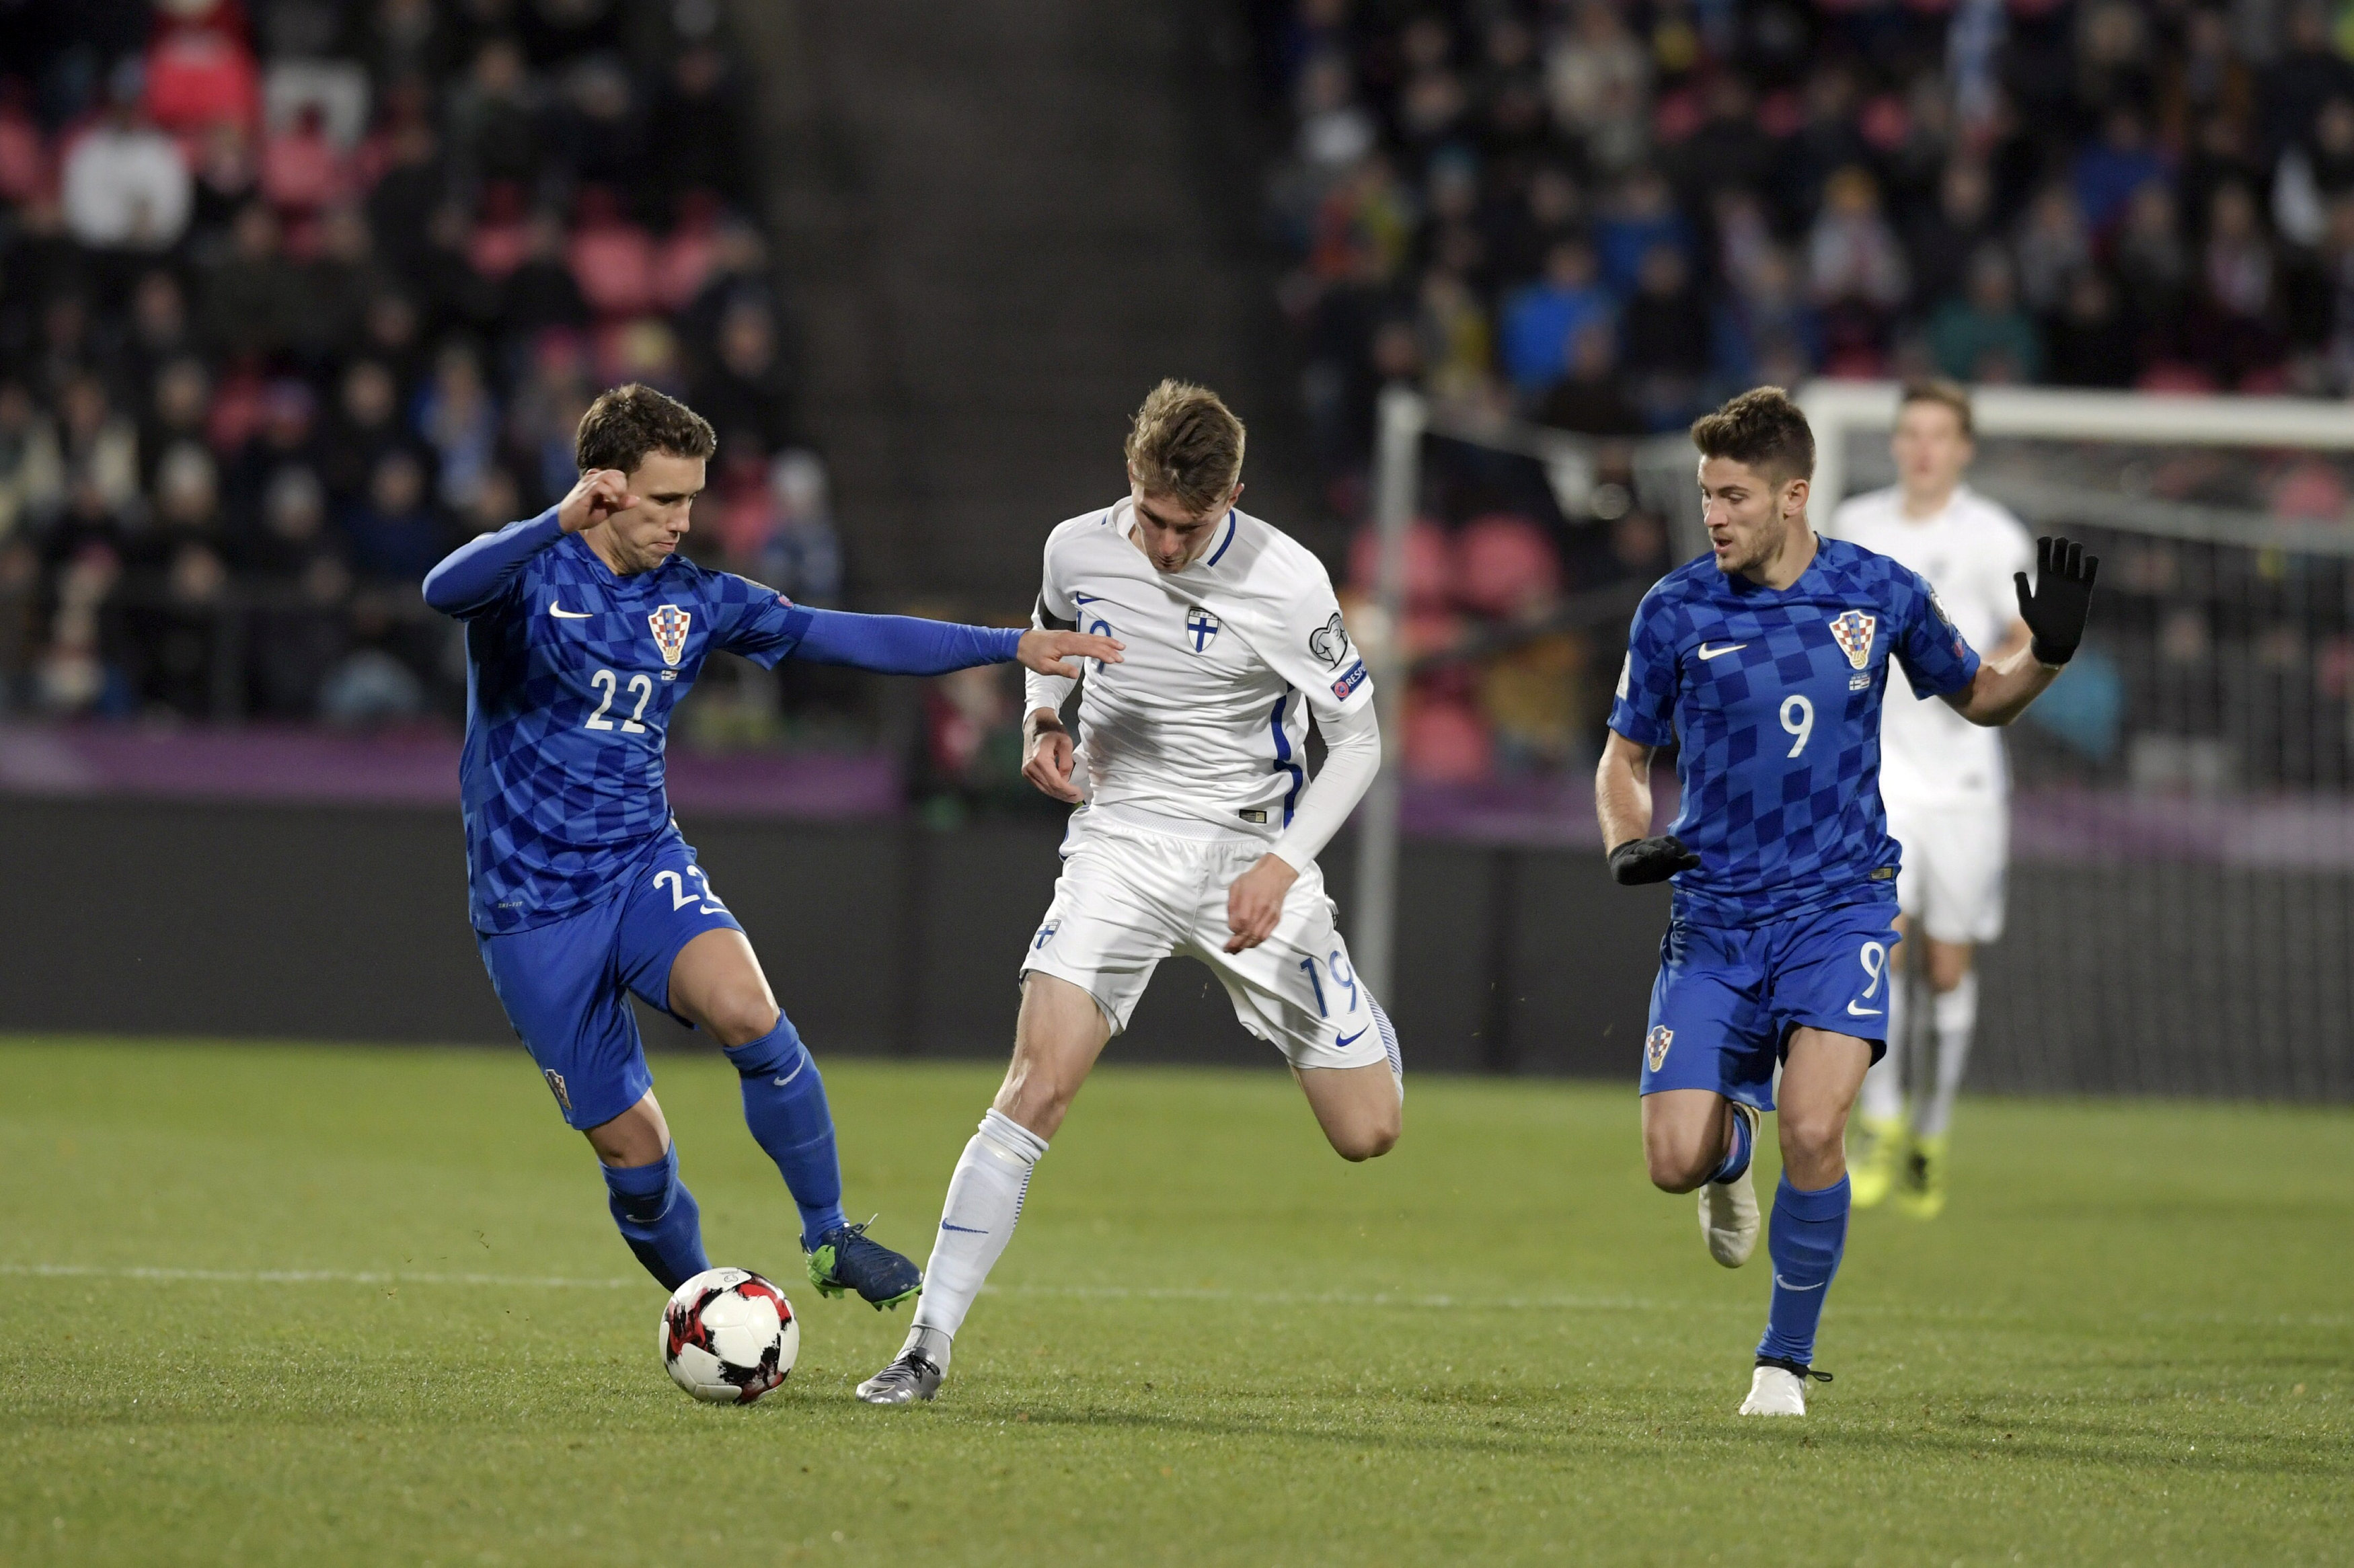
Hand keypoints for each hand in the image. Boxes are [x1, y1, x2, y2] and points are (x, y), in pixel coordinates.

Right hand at [557, 469, 635, 534]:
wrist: (565, 521)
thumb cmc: (584, 515)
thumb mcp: (606, 510)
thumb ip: (620, 504)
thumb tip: (637, 499)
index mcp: (597, 480)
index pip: (617, 473)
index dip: (623, 484)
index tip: (621, 499)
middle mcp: (592, 478)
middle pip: (614, 473)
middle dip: (622, 486)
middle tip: (619, 499)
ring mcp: (587, 483)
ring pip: (608, 476)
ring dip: (617, 488)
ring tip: (616, 500)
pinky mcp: (584, 492)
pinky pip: (599, 485)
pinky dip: (609, 493)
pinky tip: (611, 502)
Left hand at [1017, 627, 1123, 676]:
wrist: (1021, 642)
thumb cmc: (1032, 655)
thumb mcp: (1044, 667)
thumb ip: (1062, 669)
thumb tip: (1077, 674)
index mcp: (1065, 644)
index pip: (1089, 648)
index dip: (1103, 653)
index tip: (1114, 659)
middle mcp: (1070, 637)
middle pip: (1093, 641)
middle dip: (1109, 647)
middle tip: (1122, 655)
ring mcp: (1069, 635)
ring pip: (1091, 637)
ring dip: (1106, 641)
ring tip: (1119, 646)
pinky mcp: (1068, 636)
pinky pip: (1086, 637)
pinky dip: (1097, 639)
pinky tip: (1103, 642)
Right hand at [1021, 711, 1082, 802]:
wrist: (1036, 724)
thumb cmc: (1052, 730)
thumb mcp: (1065, 743)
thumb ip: (1066, 763)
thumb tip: (1066, 780)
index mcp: (1040, 760)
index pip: (1056, 783)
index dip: (1069, 791)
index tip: (1079, 794)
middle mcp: (1030, 768)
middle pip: (1050, 789)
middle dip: (1065, 796)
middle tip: (1078, 797)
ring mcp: (1026, 771)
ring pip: (1045, 790)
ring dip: (1059, 795)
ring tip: (1072, 796)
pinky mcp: (1026, 772)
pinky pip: (1040, 786)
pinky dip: (1052, 790)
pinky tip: (1062, 790)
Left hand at [1224, 853, 1298, 952]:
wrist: (1275, 875)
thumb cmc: (1253, 879)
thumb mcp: (1236, 886)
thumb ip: (1232, 905)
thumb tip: (1231, 923)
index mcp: (1249, 899)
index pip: (1240, 922)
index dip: (1233, 930)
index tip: (1229, 931)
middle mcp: (1261, 909)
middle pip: (1248, 932)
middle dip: (1237, 944)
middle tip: (1228, 950)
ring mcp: (1270, 915)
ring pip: (1257, 937)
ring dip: (1246, 946)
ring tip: (1236, 950)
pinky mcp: (1276, 919)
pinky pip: (1265, 935)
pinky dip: (1256, 942)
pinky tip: (1249, 944)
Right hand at [1608, 834, 1699, 885]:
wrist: (1624, 864)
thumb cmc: (1651, 865)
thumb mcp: (1669, 865)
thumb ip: (1683, 862)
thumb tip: (1699, 859)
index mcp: (1660, 846)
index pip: (1670, 841)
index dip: (1677, 845)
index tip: (1684, 852)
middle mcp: (1649, 846)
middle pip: (1657, 843)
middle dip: (1665, 847)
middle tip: (1672, 852)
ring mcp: (1636, 853)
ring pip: (1644, 849)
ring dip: (1651, 851)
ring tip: (1657, 855)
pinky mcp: (1624, 863)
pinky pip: (1629, 860)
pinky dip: (1634, 860)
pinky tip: (1639, 860)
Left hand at [2013, 534, 2098, 665]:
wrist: (2057, 640)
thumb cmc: (2038, 625)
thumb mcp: (2027, 607)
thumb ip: (2022, 589)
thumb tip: (2018, 572)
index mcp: (2043, 580)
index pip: (2043, 557)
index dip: (2044, 545)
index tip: (2044, 539)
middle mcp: (2058, 579)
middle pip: (2060, 555)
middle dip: (2061, 545)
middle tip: (2061, 542)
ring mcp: (2072, 583)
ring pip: (2075, 560)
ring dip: (2076, 551)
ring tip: (2075, 548)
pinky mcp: (2085, 590)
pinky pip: (2090, 573)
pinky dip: (2091, 564)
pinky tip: (2089, 560)